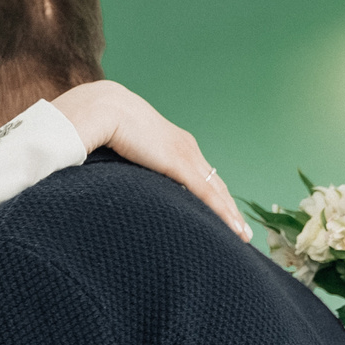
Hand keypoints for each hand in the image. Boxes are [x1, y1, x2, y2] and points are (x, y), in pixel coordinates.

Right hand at [50, 80, 251, 242]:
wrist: (103, 108)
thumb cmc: (103, 126)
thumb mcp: (124, 150)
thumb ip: (128, 165)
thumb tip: (116, 184)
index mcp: (174, 144)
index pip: (200, 174)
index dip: (213, 195)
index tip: (221, 212)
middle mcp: (186, 148)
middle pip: (215, 184)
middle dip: (229, 208)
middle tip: (241, 231)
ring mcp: (186, 155)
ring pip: (217, 192)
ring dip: (231, 215)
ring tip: (242, 236)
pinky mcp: (180, 164)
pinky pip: (208, 194)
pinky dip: (223, 213)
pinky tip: (233, 229)